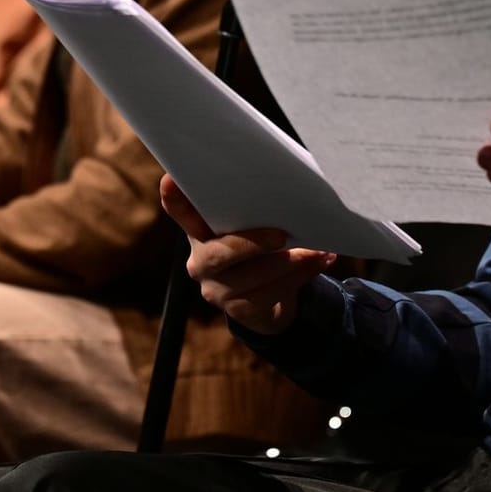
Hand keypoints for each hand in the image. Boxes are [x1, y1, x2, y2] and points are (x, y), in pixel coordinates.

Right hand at [161, 173, 335, 335]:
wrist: (268, 300)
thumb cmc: (261, 248)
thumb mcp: (253, 226)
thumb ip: (254, 210)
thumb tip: (287, 182)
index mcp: (200, 231)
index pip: (180, 211)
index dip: (174, 198)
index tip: (171, 179)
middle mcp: (200, 261)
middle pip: (217, 254)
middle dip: (252, 244)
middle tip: (282, 235)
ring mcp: (216, 290)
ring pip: (250, 279)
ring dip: (289, 264)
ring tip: (316, 251)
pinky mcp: (238, 311)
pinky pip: (269, 296)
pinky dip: (299, 277)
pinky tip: (319, 262)